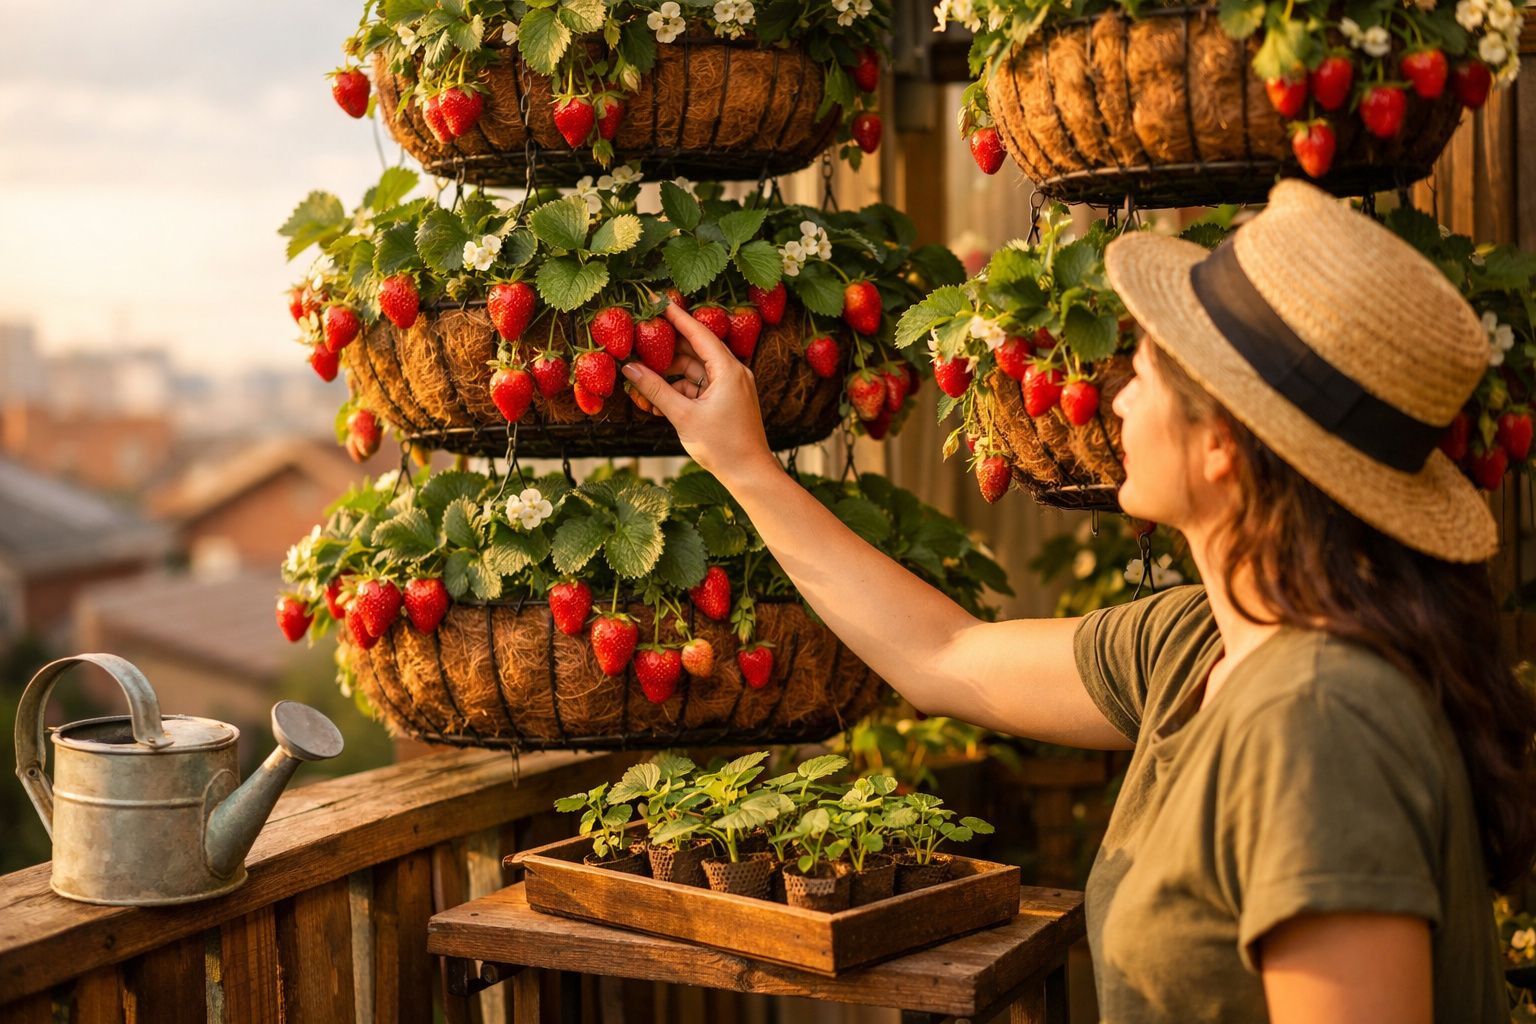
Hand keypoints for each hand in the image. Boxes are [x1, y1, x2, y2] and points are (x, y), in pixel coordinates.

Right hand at [621, 301, 775, 483]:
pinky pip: (699, 388)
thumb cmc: (722, 446)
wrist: (749, 474)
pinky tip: (656, 404)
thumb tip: (629, 369)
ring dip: (668, 378)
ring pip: (694, 372)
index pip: (699, 333)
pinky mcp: (726, 402)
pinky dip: (679, 392)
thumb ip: (655, 390)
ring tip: (641, 383)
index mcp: (728, 370)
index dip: (677, 317)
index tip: (658, 301)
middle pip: (695, 351)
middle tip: (639, 344)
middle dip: (665, 352)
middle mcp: (733, 373)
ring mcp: (730, 388)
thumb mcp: (683, 416)